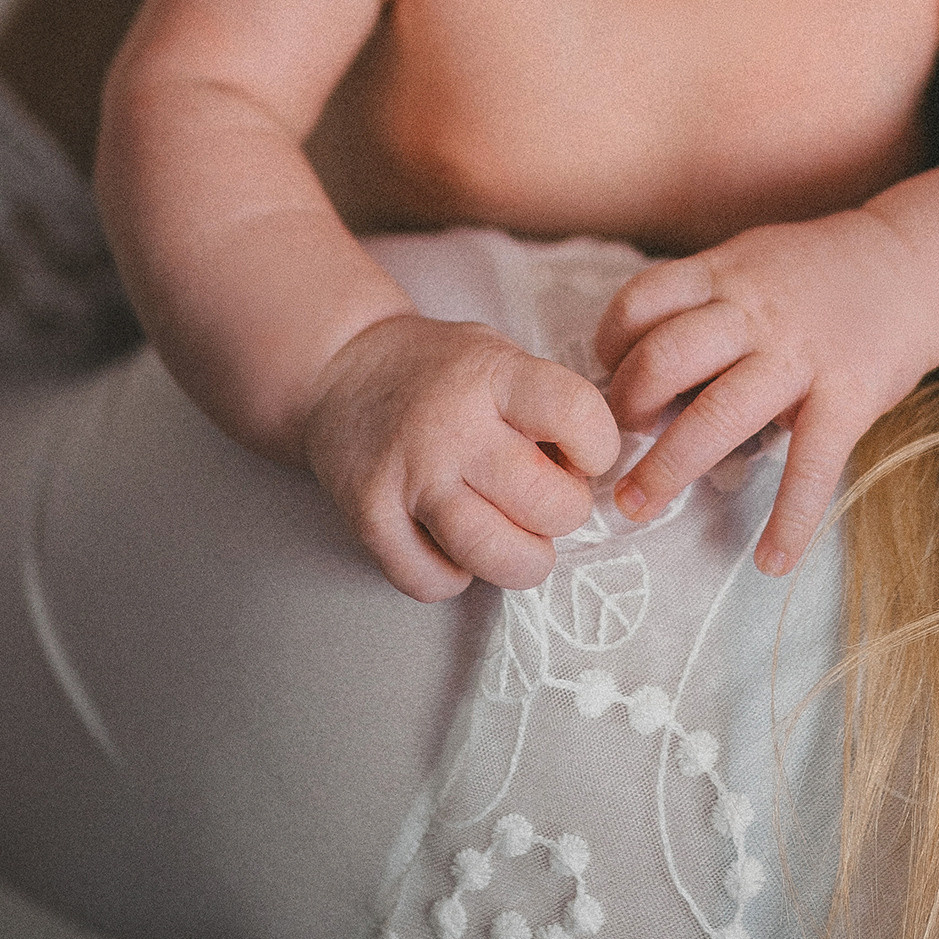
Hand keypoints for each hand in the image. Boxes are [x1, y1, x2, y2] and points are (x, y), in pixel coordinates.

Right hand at [300, 313, 619, 602]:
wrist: (338, 368)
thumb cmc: (439, 371)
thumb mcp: (500, 356)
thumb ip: (547, 405)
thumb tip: (599, 477)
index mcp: (494, 376)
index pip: (580, 417)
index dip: (600, 448)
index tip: (583, 454)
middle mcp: (453, 427)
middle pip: (549, 505)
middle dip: (565, 513)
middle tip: (546, 500)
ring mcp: (409, 476)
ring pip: (495, 554)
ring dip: (522, 559)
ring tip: (515, 537)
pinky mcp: (369, 517)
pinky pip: (432, 582)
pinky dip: (454, 578)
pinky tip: (453, 546)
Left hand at [594, 213, 938, 576]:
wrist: (912, 267)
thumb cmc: (815, 274)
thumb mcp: (749, 262)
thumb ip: (700, 304)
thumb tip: (636, 368)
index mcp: (725, 274)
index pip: (641, 302)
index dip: (611, 343)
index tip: (606, 376)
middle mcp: (755, 311)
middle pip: (665, 358)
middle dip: (626, 410)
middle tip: (612, 449)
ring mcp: (801, 354)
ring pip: (719, 413)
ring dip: (669, 467)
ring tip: (638, 506)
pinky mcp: (849, 394)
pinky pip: (812, 465)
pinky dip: (790, 520)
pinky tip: (771, 560)